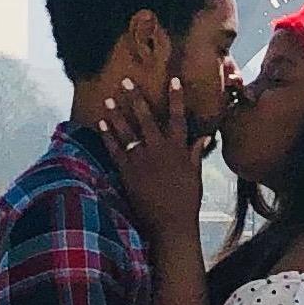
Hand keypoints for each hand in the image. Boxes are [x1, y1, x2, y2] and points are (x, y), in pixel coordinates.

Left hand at [103, 73, 207, 241]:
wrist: (170, 224)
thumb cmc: (187, 200)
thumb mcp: (195, 174)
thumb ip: (194, 153)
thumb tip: (202, 136)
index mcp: (178, 149)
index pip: (177, 117)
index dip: (175, 98)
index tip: (172, 79)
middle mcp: (159, 150)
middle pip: (146, 118)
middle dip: (135, 98)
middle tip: (125, 82)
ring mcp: (141, 161)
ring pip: (126, 132)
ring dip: (116, 114)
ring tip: (108, 99)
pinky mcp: (127, 172)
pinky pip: (114, 150)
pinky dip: (107, 136)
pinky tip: (101, 124)